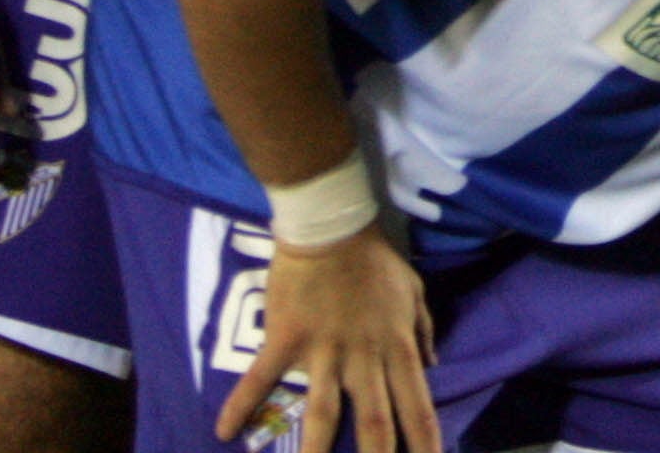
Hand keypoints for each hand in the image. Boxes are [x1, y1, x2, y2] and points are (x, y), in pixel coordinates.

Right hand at [224, 224, 439, 452]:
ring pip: (322, 414)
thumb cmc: (374, 260)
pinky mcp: (285, 341)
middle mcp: (363, 359)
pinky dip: (241, 405)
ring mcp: (323, 352)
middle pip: (374, 422)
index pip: (417, 406)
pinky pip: (261, 378)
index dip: (425, 442)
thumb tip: (434, 364)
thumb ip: (423, 330)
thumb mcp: (413, 291)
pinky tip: (224, 432)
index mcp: (396, 348)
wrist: (331, 227)